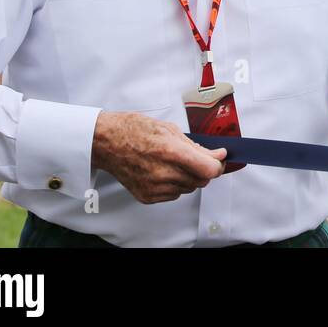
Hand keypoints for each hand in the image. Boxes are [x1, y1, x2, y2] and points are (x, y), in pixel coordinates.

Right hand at [91, 111, 226, 203]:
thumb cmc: (135, 130)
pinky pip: (173, 195)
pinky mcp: (147, 197)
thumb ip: (196, 146)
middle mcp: (163, 173)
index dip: (218, 165)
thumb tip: (216, 155)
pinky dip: (175, 185)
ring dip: (190, 177)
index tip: (220, 159)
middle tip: (198, 158)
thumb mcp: (170, 130)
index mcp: (170, 152)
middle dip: (205, 169)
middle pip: (201, 181)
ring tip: (175, 161)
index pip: (208, 170)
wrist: (107, 143)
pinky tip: (165, 171)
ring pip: (188, 188)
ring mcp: (154, 187)